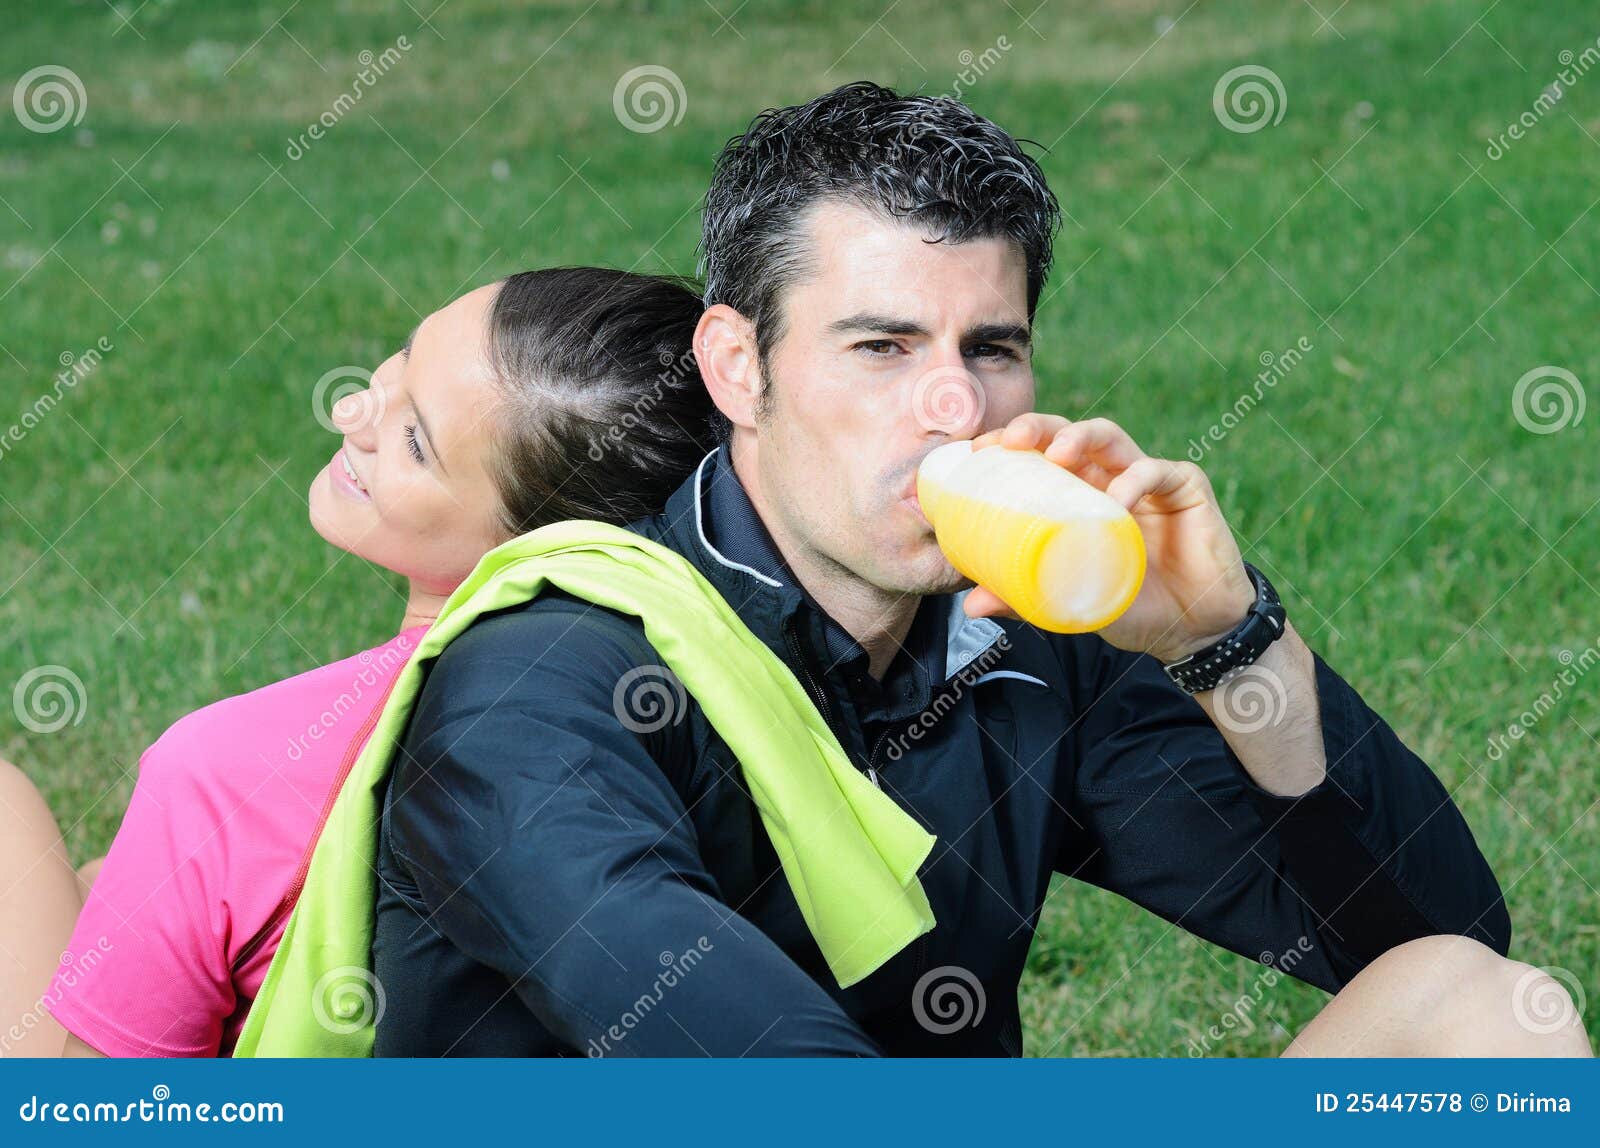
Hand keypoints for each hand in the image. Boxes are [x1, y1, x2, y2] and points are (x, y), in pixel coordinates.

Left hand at [960, 414, 1255, 662]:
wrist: (1191, 631)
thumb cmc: (1130, 606)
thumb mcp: (1071, 602)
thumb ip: (1024, 599)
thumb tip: (970, 606)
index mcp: (1077, 495)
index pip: (1038, 455)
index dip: (1009, 444)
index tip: (978, 452)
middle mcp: (1108, 477)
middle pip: (1068, 434)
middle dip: (1036, 427)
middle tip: (1010, 441)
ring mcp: (1146, 478)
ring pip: (1109, 437)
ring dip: (1079, 436)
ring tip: (1056, 454)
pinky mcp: (1185, 486)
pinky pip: (1155, 471)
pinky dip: (1133, 481)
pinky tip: (1115, 503)